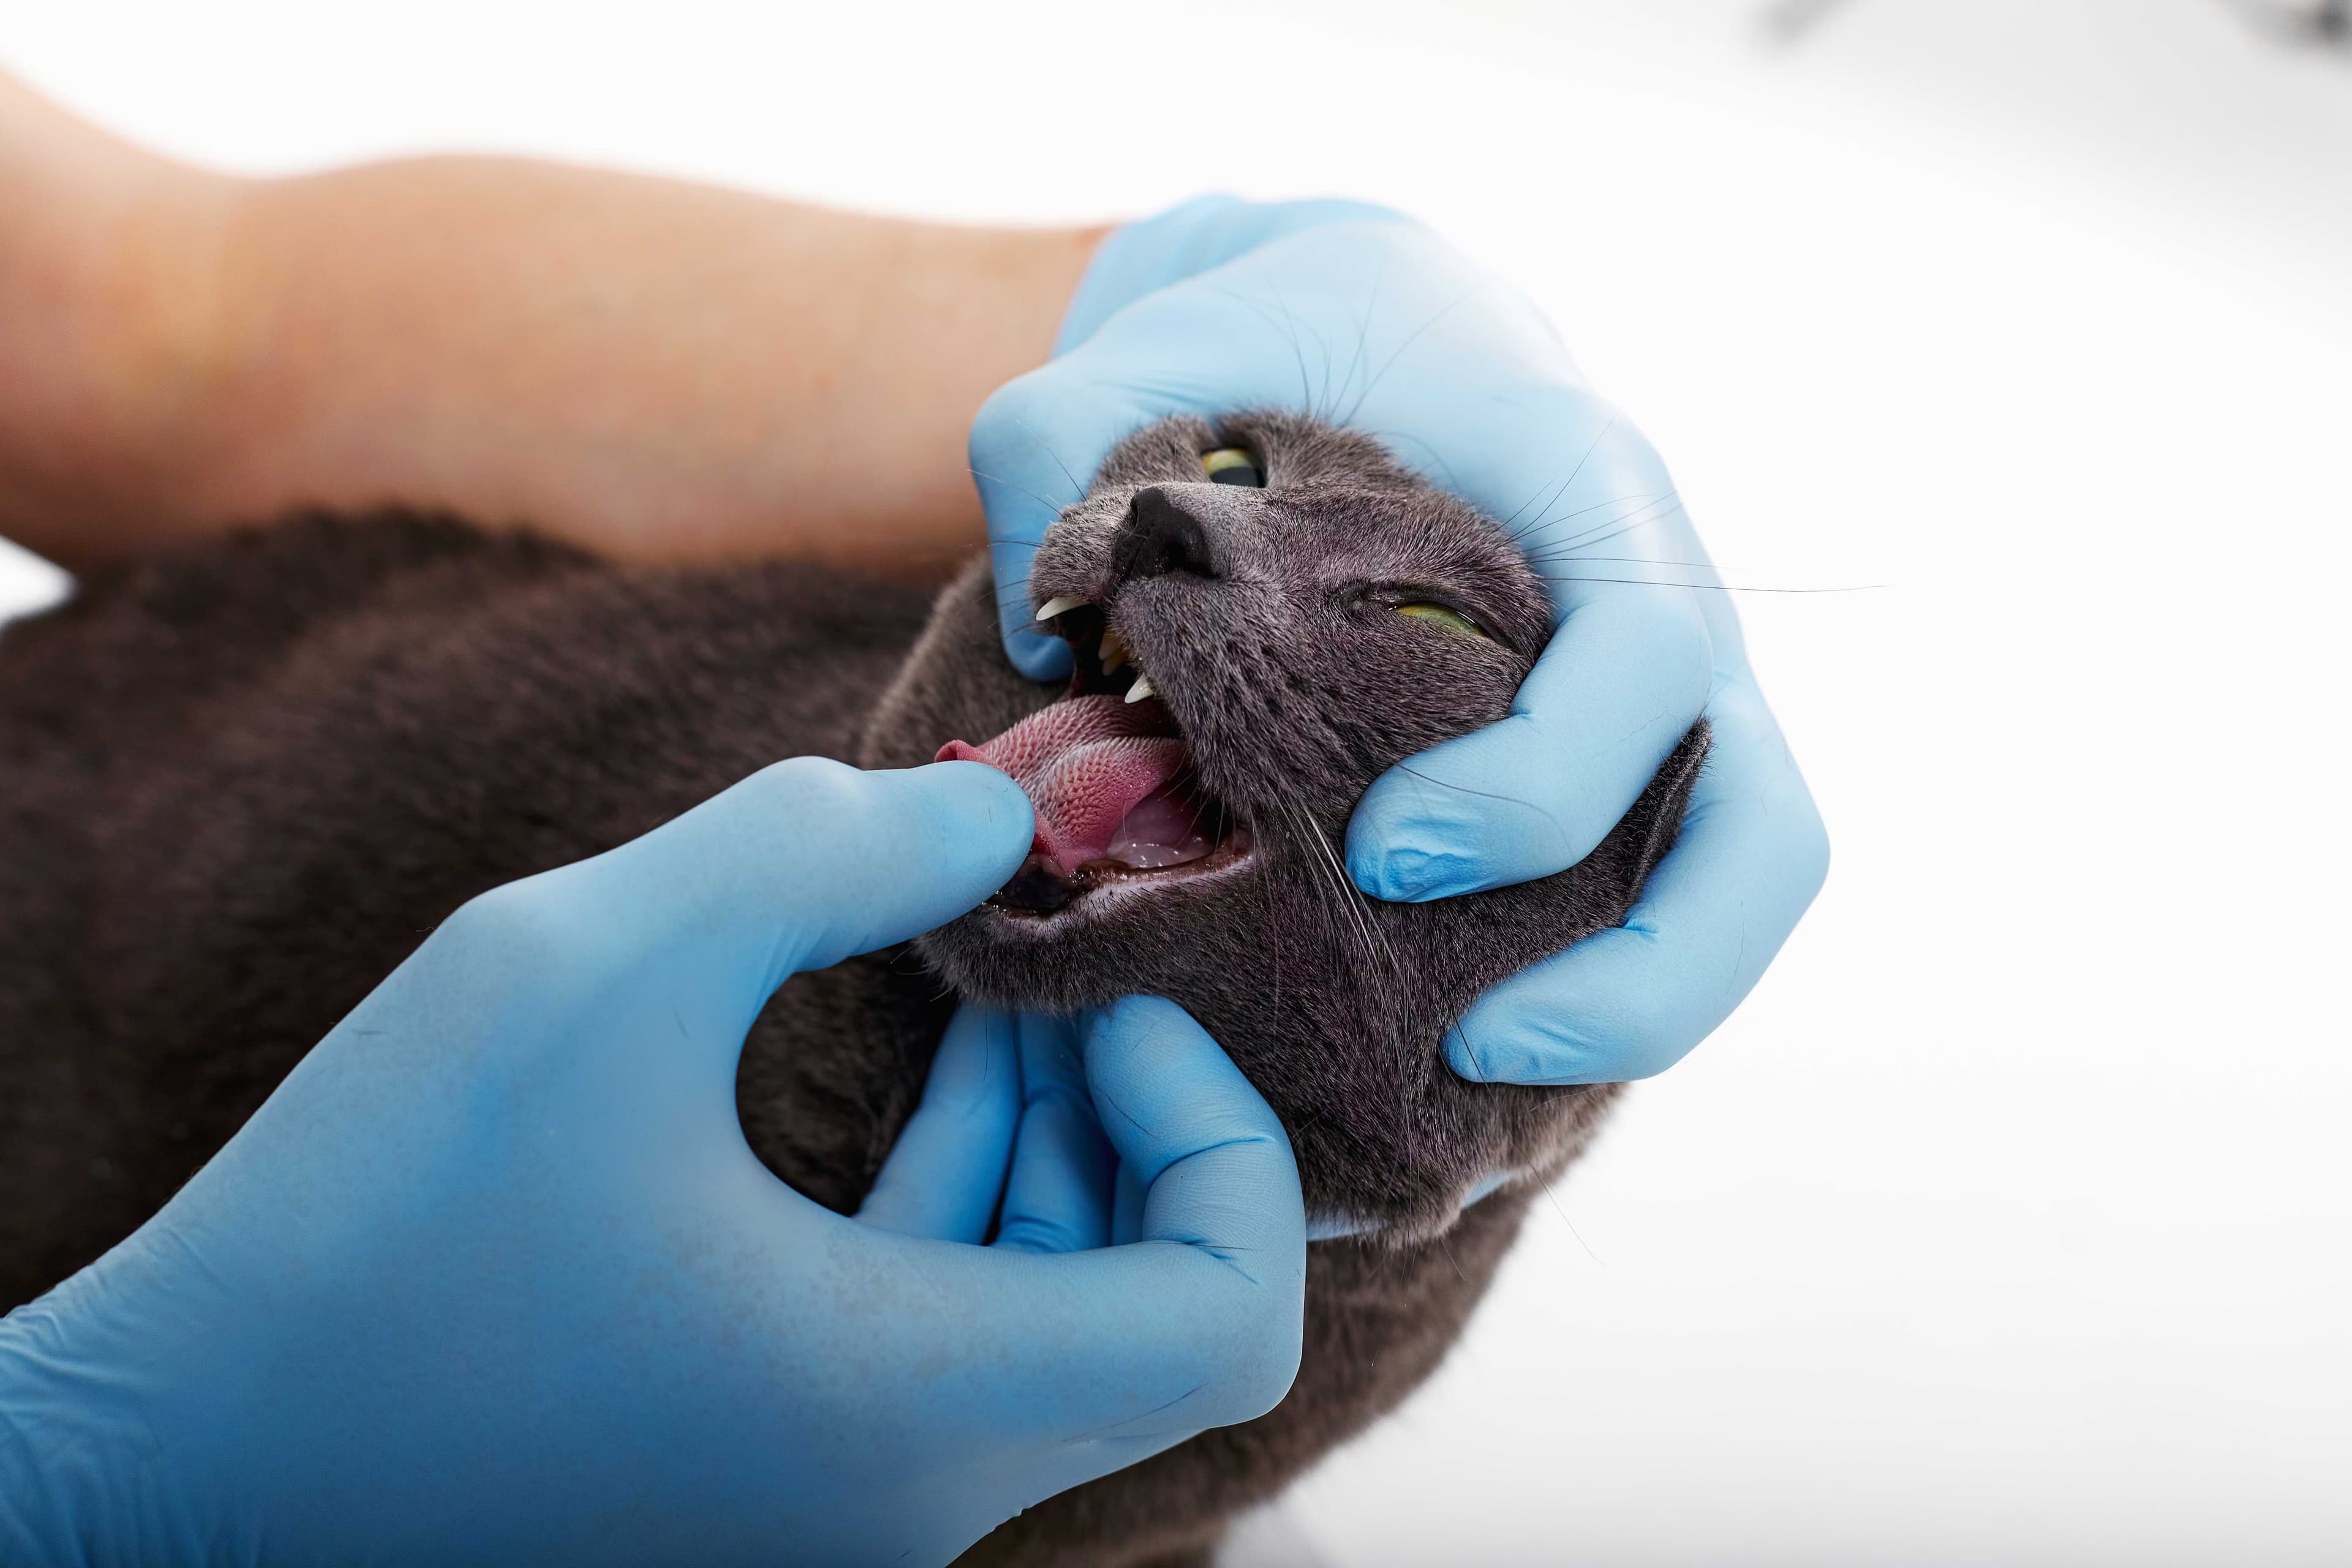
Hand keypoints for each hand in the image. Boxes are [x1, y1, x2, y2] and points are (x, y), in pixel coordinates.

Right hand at [0, 760, 1303, 1566]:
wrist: (167, 1466)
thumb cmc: (363, 1230)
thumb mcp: (583, 963)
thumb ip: (816, 852)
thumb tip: (999, 818)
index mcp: (909, 1412)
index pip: (1230, 1316)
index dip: (1219, 1130)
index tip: (1103, 996)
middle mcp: (908, 1503)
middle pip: (1159, 1313)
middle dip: (1136, 1112)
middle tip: (1059, 961)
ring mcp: (843, 1512)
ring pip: (1058, 1326)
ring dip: (1054, 1142)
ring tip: (995, 986)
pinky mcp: (772, 1482)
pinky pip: (950, 1343)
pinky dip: (966, 1201)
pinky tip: (926, 1065)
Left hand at [971, 197, 1827, 1085]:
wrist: (1346, 320)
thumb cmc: (1272, 334)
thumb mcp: (1165, 337)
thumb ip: (1065, 440)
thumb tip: (1036, 629)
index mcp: (1584, 485)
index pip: (1646, 655)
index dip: (1542, 781)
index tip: (1381, 852)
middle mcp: (1659, 608)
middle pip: (1762, 822)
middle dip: (1646, 962)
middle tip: (1462, 1037)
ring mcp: (1654, 706)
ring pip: (1740, 884)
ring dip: (1640, 1010)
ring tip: (1471, 1084)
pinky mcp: (1608, 771)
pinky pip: (1655, 900)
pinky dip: (1587, 995)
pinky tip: (1446, 1058)